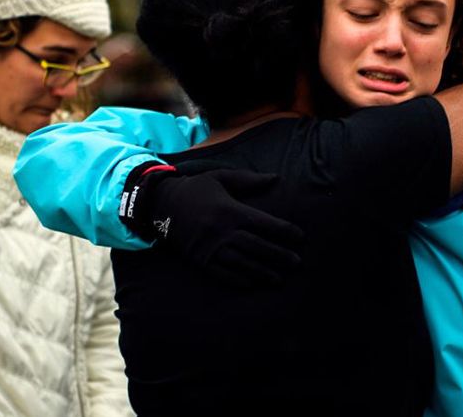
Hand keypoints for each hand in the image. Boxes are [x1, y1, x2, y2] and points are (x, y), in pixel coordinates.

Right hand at [124, 166, 304, 286]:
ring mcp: (210, 247)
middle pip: (256, 246)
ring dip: (262, 272)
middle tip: (297, 263)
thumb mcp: (221, 177)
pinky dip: (238, 280)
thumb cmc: (196, 189)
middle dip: (278, 255)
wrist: (162, 204)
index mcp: (230, 210)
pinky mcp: (200, 259)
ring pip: (242, 263)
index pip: (263, 223)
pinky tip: (252, 284)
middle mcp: (222, 231)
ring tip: (279, 279)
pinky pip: (222, 274)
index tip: (300, 237)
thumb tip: (276, 178)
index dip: (284, 231)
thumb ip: (249, 179)